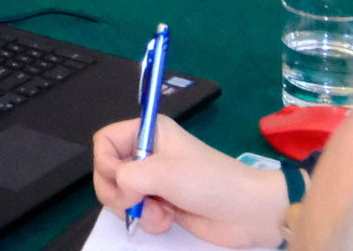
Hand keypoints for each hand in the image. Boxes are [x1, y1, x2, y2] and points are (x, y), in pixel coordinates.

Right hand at [91, 116, 287, 245]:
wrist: (247, 212)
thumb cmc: (209, 182)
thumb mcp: (164, 172)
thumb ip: (128, 179)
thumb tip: (119, 195)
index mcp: (149, 133)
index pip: (105, 141)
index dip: (105, 163)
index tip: (120, 180)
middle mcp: (148, 154)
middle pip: (108, 171)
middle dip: (119, 192)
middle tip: (135, 203)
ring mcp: (155, 181)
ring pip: (121, 195)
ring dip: (135, 209)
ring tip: (159, 213)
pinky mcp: (162, 204)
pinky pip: (137, 212)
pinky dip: (147, 219)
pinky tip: (166, 220)